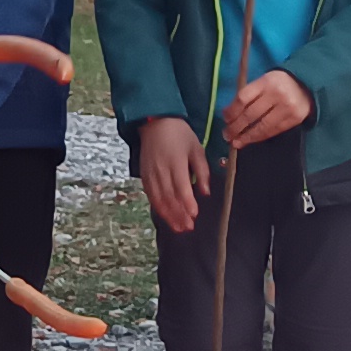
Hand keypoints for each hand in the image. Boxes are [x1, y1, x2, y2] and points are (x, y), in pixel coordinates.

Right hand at [138, 114, 209, 233]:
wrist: (155, 122)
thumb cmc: (179, 134)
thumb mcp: (196, 148)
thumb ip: (202, 171)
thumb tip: (205, 192)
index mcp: (176, 161)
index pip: (181, 186)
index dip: (187, 202)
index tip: (194, 214)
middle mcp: (161, 170)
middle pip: (169, 197)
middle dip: (179, 214)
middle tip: (188, 227)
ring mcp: (150, 174)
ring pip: (159, 199)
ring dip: (168, 215)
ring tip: (178, 228)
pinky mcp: (144, 176)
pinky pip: (151, 195)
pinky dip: (158, 208)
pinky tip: (166, 216)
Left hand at [223, 68, 312, 151]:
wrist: (307, 85)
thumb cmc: (279, 83)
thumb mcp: (264, 81)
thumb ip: (250, 94)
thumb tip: (229, 114)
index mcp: (267, 82)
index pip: (243, 98)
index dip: (232, 111)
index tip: (225, 118)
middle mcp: (278, 95)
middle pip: (251, 115)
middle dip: (236, 127)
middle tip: (227, 135)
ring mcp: (287, 108)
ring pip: (262, 127)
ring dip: (247, 136)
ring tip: (236, 142)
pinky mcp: (294, 119)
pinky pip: (273, 131)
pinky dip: (260, 137)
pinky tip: (251, 140)